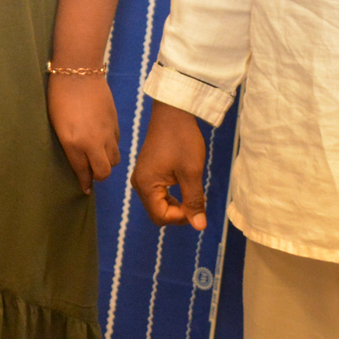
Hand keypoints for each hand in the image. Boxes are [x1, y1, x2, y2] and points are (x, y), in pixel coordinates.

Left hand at [48, 74, 119, 192]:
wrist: (78, 72)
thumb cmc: (59, 98)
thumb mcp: (58, 126)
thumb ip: (69, 146)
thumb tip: (78, 161)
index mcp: (74, 144)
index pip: (83, 173)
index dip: (84, 183)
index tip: (84, 189)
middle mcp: (93, 142)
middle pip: (103, 172)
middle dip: (98, 177)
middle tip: (91, 174)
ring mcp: (107, 133)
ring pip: (114, 160)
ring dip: (106, 162)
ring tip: (98, 158)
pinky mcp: (115, 122)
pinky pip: (117, 143)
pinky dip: (111, 147)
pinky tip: (103, 141)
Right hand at [130, 101, 207, 229]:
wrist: (173, 111)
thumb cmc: (182, 140)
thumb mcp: (191, 172)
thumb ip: (194, 201)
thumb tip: (199, 226)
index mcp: (146, 185)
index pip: (161, 217)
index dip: (181, 218)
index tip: (198, 206)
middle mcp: (139, 183)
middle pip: (158, 212)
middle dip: (179, 213)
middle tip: (198, 201)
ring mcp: (142, 176)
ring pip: (159, 203)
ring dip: (177, 204)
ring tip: (194, 193)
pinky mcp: (148, 170)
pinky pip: (158, 192)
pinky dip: (173, 195)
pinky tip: (185, 185)